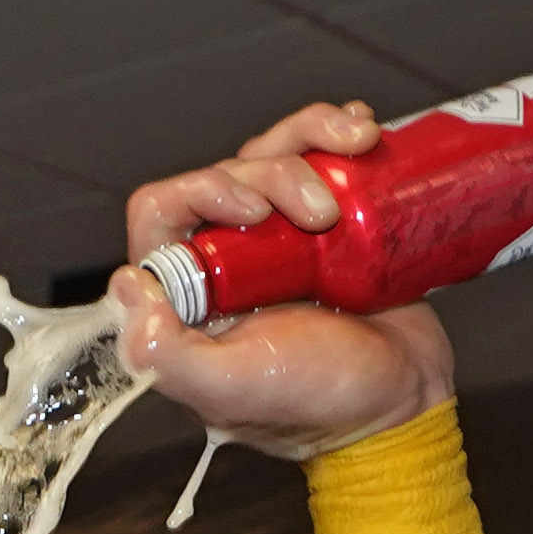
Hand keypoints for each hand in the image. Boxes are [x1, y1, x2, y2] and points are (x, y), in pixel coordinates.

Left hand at [109, 106, 458, 460]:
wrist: (404, 402)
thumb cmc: (320, 403)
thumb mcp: (233, 389)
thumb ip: (165, 354)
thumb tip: (128, 284)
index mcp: (189, 297)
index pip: (164, 210)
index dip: (201, 190)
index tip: (255, 213)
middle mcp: (228, 262)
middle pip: (229, 173)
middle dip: (277, 175)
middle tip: (324, 215)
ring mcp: (280, 238)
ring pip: (273, 153)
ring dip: (313, 136)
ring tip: (361, 147)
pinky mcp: (330, 222)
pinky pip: (320, 155)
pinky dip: (337, 130)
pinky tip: (363, 131)